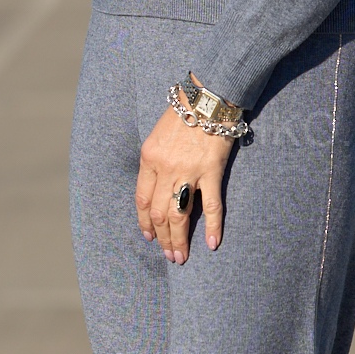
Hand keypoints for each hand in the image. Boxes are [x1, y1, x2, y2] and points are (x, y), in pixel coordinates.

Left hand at [135, 103, 234, 262]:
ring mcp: (189, 171)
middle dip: (161, 238)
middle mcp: (166, 168)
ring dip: (178, 239)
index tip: (149, 236)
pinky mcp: (212, 171)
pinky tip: (212, 244)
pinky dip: (213, 227)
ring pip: (178, 214)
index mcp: (149, 158)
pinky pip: (212, 205)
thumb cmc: (183, 113)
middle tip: (169, 255)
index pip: (141, 199)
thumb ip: (155, 161)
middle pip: (158, 213)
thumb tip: (157, 188)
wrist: (208, 96)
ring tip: (180, 257)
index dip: (144, 222)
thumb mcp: (157, 135)